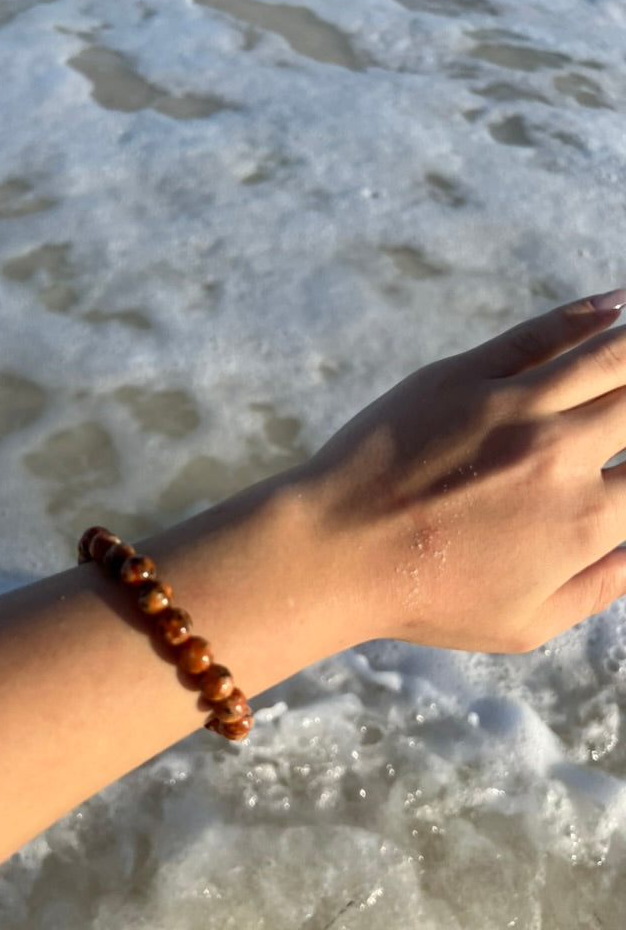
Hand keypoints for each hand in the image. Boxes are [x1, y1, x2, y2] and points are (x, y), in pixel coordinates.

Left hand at [297, 290, 625, 652]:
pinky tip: (615, 306)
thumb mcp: (524, 623)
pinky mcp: (465, 375)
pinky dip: (589, 314)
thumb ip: (600, 587)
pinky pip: (541, 333)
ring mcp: (514, 406)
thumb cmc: (425, 597)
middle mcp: (561, 454)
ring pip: (610, 356)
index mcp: (583, 522)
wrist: (332, 550)